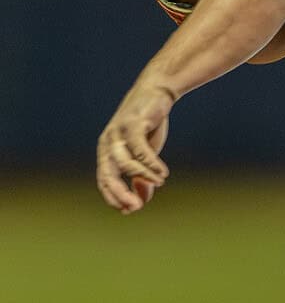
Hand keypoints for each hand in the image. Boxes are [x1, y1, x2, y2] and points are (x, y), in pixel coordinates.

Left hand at [97, 80, 173, 213]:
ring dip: (142, 176)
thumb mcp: (145, 154)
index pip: (104, 181)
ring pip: (125, 163)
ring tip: (160, 183)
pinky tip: (163, 173)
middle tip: (136, 207)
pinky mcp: (132, 124)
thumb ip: (141, 176)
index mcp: (106, 152)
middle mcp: (107, 143)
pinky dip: (151, 163)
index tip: (130, 210)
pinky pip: (140, 149)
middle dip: (120, 193)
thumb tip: (142, 199)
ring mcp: (118, 133)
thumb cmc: (148, 125)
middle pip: (108, 175)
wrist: (156, 92)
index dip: (115, 197)